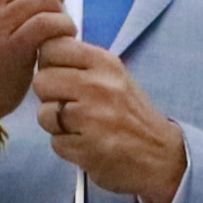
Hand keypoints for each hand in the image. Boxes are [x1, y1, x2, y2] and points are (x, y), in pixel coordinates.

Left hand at [33, 40, 188, 202]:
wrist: (161, 155)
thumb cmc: (131, 114)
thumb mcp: (115, 76)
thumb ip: (82, 64)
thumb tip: (42, 52)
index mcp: (105, 63)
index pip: (51, 47)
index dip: (49, 63)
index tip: (61, 75)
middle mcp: (97, 85)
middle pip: (41, 81)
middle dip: (49, 95)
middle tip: (69, 105)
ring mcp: (91, 117)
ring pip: (44, 113)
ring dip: (56, 124)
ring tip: (80, 127)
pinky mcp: (85, 147)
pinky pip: (55, 142)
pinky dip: (67, 146)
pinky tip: (86, 144)